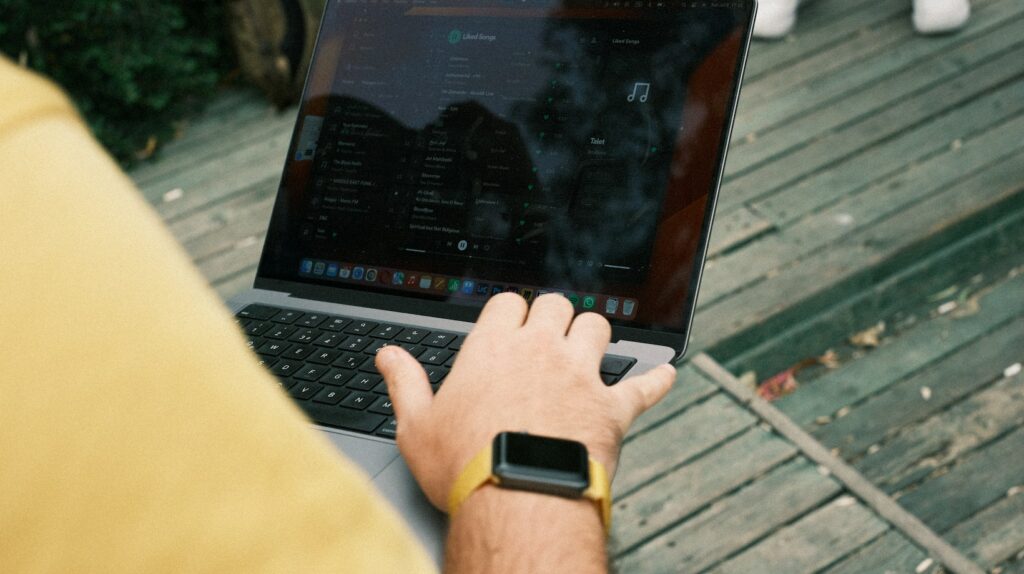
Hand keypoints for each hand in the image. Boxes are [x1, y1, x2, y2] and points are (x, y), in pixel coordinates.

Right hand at [375, 293, 676, 510]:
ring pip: (597, 327)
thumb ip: (404, 383)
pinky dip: (656, 379)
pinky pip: (644, 384)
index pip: (507, 303)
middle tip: (547, 333)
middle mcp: (541, 350)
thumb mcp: (416, 425)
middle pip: (555, 304)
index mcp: (493, 348)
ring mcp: (581, 376)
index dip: (508, 312)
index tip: (507, 325)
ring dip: (593, 333)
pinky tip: (665, 373)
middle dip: (551, 315)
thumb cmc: (464, 466)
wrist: (518, 500)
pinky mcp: (612, 408)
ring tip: (588, 346)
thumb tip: (388, 356)